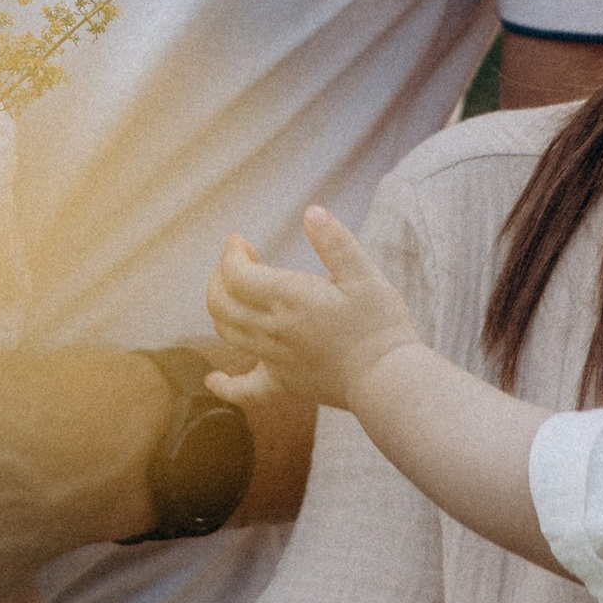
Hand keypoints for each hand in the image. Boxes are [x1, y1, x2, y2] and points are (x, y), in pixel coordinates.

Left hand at [206, 208, 418, 412]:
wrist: (389, 379)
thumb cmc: (381, 324)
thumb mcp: (364, 274)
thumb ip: (335, 242)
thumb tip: (312, 212)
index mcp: (291, 299)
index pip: (236, 274)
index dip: (231, 253)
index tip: (239, 239)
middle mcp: (275, 330)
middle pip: (221, 303)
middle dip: (218, 275)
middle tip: (237, 260)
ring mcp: (276, 360)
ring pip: (227, 334)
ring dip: (220, 308)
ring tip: (236, 292)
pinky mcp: (285, 384)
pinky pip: (245, 390)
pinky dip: (224, 385)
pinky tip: (213, 380)